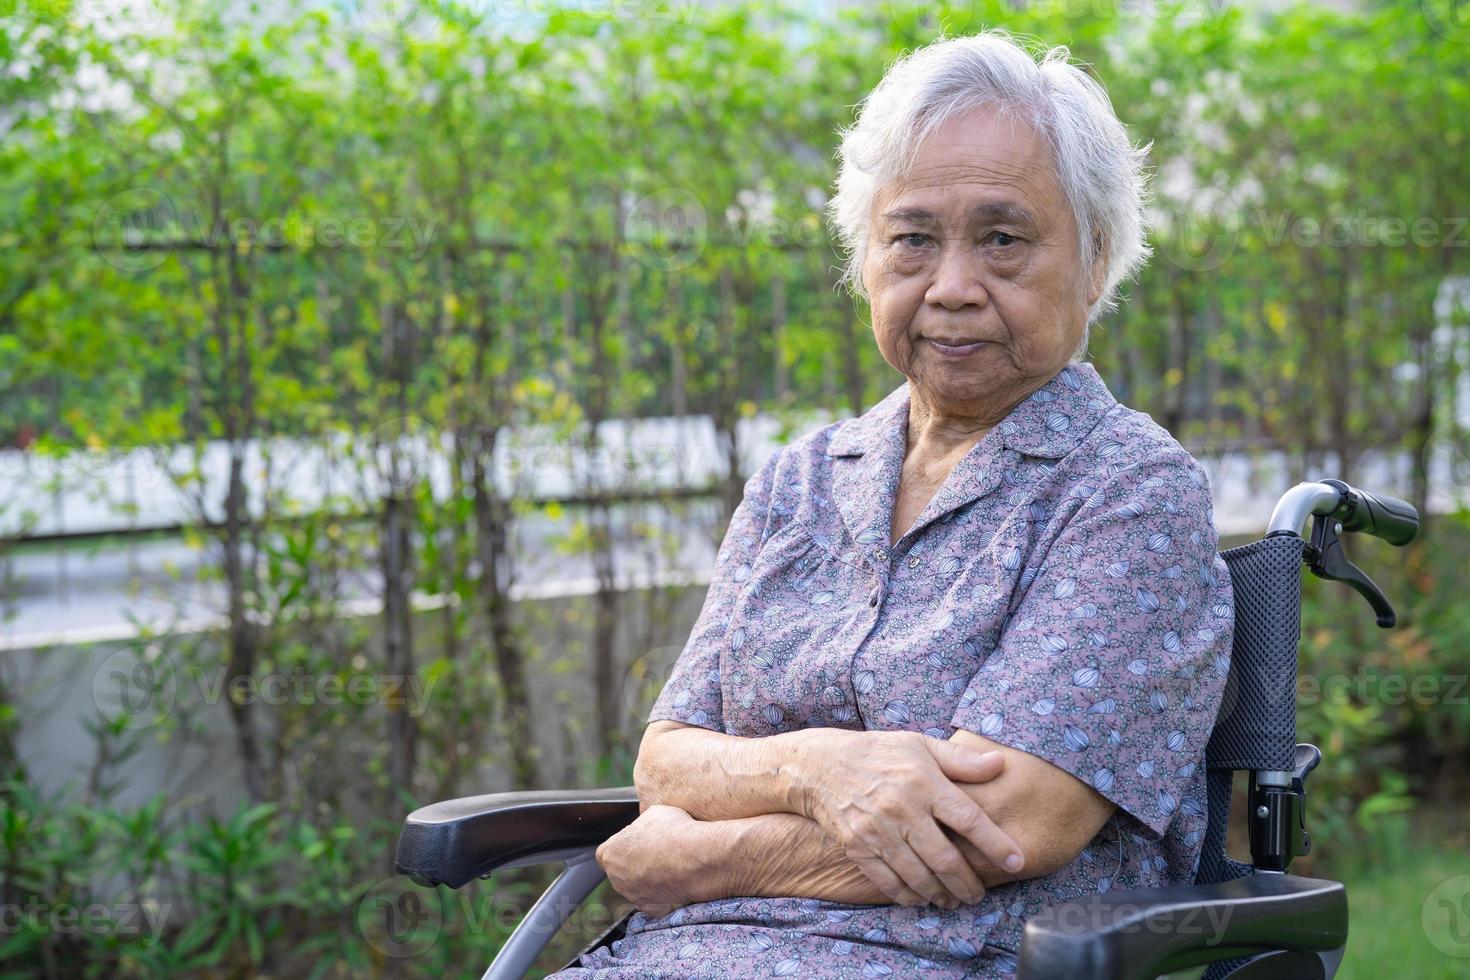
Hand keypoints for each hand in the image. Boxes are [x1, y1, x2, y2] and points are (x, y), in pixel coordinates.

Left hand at [595, 804, 714, 917]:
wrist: (697, 858)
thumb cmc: (674, 831)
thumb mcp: (653, 813)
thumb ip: (640, 825)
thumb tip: (644, 828)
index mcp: (609, 854)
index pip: (609, 851)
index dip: (626, 844)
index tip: (642, 839)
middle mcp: (616, 879)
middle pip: (622, 870)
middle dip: (636, 861)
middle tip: (658, 850)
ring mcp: (633, 896)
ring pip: (637, 886)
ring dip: (649, 877)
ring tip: (671, 862)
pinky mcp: (651, 908)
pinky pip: (653, 900)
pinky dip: (662, 893)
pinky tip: (675, 879)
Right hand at [788, 729, 1023, 908]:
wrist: (821, 765)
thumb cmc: (879, 753)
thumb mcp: (920, 745)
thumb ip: (961, 759)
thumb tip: (1001, 764)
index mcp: (923, 781)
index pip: (968, 818)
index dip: (995, 844)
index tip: (1016, 862)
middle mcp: (902, 808)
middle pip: (945, 858)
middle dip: (968, 883)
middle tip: (980, 894)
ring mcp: (878, 831)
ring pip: (919, 876)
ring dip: (941, 895)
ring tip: (954, 900)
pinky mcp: (858, 847)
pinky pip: (889, 881)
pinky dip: (909, 896)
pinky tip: (922, 899)